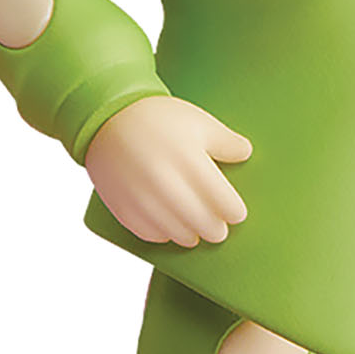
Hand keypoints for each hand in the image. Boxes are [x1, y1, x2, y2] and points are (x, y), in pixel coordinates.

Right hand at [85, 94, 251, 247]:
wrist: (108, 119)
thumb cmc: (159, 118)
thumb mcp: (198, 121)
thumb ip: (226, 141)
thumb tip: (246, 154)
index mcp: (189, 159)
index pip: (223, 202)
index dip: (234, 212)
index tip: (236, 213)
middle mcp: (166, 182)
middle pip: (203, 224)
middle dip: (216, 229)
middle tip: (219, 228)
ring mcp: (142, 198)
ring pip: (178, 234)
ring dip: (191, 235)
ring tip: (196, 231)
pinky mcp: (123, 208)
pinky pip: (151, 234)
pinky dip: (164, 234)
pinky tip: (170, 227)